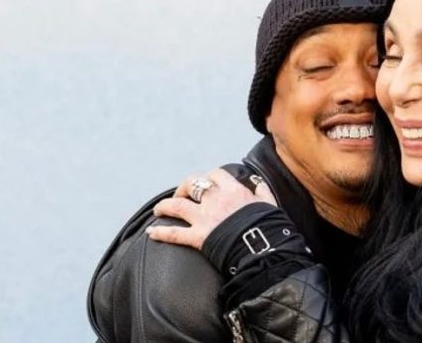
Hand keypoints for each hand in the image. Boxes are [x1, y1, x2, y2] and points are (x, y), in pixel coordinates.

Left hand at [145, 168, 276, 249]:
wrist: (262, 247)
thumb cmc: (268, 227)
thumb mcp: (270, 204)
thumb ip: (262, 191)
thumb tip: (257, 183)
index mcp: (233, 190)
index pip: (216, 175)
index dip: (209, 177)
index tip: (207, 183)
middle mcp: (215, 200)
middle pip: (192, 184)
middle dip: (184, 188)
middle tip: (181, 195)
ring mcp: (204, 218)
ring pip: (177, 206)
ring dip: (165, 206)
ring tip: (159, 210)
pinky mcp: (198, 237)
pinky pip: (175, 233)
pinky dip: (161, 233)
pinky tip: (151, 232)